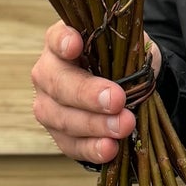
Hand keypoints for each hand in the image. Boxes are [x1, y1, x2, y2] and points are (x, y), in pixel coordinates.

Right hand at [29, 24, 161, 165]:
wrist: (126, 90)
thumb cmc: (123, 62)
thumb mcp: (130, 47)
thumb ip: (129, 48)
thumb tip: (138, 56)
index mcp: (63, 42)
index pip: (56, 37)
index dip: (63, 41)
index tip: (75, 45)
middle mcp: (48, 72)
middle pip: (57, 83)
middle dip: (87, 94)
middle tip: (117, 100)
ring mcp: (48, 105)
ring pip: (62, 118)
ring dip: (95, 124)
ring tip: (124, 125)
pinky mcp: (59, 135)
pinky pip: (71, 145)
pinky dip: (92, 148)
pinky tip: (110, 148)